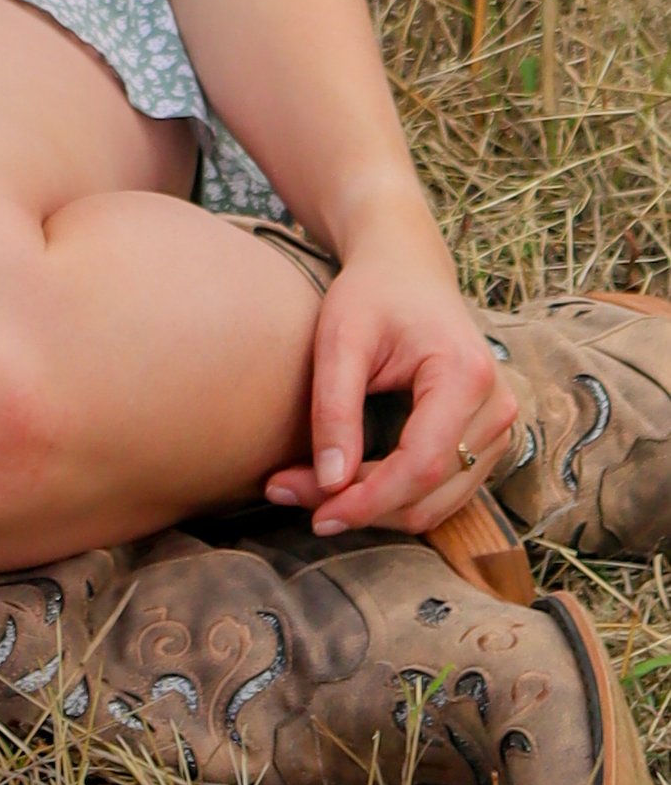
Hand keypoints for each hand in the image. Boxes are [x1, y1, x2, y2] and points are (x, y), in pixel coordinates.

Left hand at [264, 241, 517, 539]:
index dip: (368, 500)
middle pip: (429, 493)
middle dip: (359, 506)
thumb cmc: (371, 294)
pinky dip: (391, 496)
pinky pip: (441, 490)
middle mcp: (496, 407)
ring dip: (373, 508)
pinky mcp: (484, 440)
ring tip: (304, 490)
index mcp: (465, 376)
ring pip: (436, 503)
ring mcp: (498, 428)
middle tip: (286, 493)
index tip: (315, 515)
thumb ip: (334, 408)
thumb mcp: (339, 338)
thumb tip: (330, 484)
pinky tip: (342, 483)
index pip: (422, 465)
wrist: (407, 269)